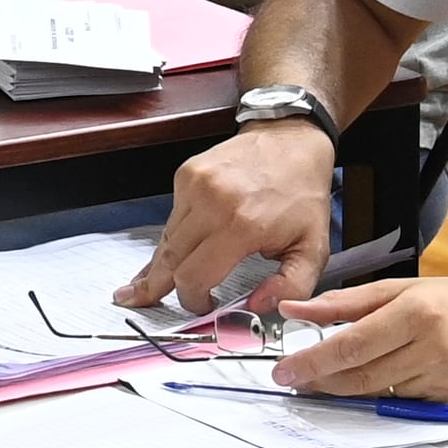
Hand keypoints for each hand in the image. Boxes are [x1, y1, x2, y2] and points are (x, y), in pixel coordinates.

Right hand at [116, 120, 334, 313]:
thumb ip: (292, 287)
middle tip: (134, 301)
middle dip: (155, 286)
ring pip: (167, 238)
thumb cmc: (302, 194)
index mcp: (241, 226)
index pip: (194, 276)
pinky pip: (173, 216)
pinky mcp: (186, 174)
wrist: (290, 140)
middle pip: (169, 259)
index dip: (191, 299)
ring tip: (143, 283)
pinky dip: (175, 234)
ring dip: (161, 262)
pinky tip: (176, 247)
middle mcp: (211, 203)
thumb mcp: (314, 248)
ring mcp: (194, 185)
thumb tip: (257, 307)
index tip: (202, 305)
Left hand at [272, 277, 447, 408]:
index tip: (286, 368)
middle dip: (319, 382)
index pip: (354, 344)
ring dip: (342, 392)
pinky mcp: (447, 405)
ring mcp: (440, 383)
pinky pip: (398, 405)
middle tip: (291, 380)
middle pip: (361, 377)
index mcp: (417, 314)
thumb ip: (347, 302)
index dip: (314, 360)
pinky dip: (373, 398)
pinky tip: (359, 387)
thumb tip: (298, 308)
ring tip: (318, 380)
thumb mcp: (403, 288)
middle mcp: (430, 351)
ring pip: (377, 396)